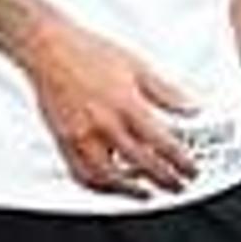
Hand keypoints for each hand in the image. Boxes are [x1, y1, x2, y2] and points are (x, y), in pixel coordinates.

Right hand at [21, 22, 203, 196]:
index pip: (163, 144)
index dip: (182, 162)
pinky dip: (98, 186)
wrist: (48, 48)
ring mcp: (81, 135)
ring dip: (131, 191)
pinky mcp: (62, 140)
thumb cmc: (88, 52)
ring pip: (108, 177)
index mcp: (127, 106)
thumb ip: (168, 93)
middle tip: (178, 186)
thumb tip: (193, 108)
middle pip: (141, 164)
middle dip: (165, 180)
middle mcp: (104, 124)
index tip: (192, 171)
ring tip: (146, 193)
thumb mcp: (139, 67)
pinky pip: (80, 173)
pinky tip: (111, 185)